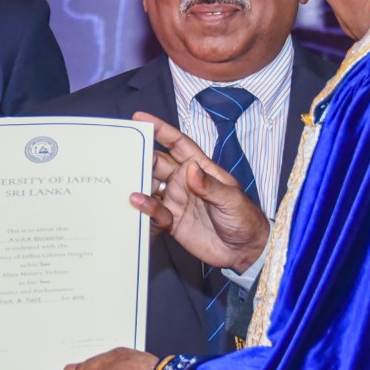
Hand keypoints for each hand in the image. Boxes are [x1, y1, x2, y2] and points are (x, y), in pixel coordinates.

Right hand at [132, 112, 269, 272]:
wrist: (244, 251)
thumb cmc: (244, 219)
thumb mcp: (231, 199)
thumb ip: (209, 186)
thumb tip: (190, 168)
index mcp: (200, 168)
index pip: (178, 144)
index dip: (160, 130)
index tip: (140, 118)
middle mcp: (185, 181)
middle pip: (158, 164)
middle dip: (142, 158)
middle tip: (124, 156)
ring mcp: (177, 201)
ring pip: (151, 187)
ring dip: (139, 185)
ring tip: (127, 185)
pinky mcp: (172, 221)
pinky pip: (154, 212)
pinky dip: (145, 210)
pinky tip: (137, 207)